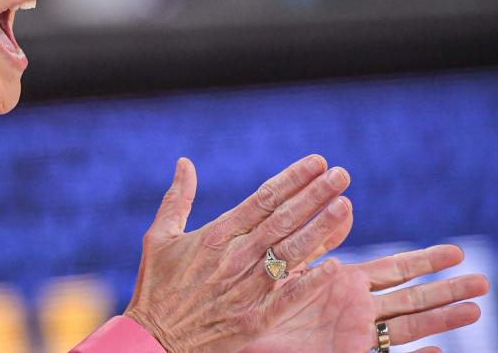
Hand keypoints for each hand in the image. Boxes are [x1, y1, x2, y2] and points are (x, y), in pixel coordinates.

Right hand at [124, 155, 354, 351]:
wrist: (152, 339)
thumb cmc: (156, 286)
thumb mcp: (160, 236)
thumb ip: (178, 198)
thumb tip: (185, 162)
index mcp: (215, 235)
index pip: (262, 199)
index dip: (292, 179)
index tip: (317, 162)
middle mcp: (234, 257)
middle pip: (283, 220)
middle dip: (315, 195)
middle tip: (342, 174)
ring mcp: (246, 288)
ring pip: (290, 253)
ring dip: (320, 229)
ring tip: (345, 206)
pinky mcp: (253, 319)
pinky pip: (288, 298)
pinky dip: (311, 283)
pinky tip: (335, 266)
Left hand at [241, 245, 488, 352]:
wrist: (238, 336)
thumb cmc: (259, 302)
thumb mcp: (287, 265)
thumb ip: (315, 239)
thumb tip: (342, 204)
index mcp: (343, 284)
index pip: (393, 269)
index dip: (424, 262)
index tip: (456, 252)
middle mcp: (356, 309)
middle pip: (411, 297)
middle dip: (446, 290)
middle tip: (482, 281)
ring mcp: (354, 335)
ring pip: (407, 326)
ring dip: (441, 319)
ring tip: (475, 309)